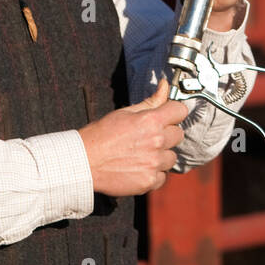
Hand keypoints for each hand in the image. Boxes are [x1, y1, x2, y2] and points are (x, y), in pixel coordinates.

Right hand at [77, 76, 188, 195]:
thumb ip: (150, 101)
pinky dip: (153, 174)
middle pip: (178, 134)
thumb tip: (164, 84)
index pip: (180, 111)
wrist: (83, 162)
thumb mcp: (125, 113)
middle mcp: (156, 141)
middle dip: (166, 135)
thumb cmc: (101, 135)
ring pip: (171, 157)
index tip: (167, 117)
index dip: (173, 113)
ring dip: (161, 156)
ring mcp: (154, 162)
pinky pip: (162, 176)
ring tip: (140, 155)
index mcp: (151, 120)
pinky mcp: (149, 180)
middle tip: (147, 138)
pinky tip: (138, 168)